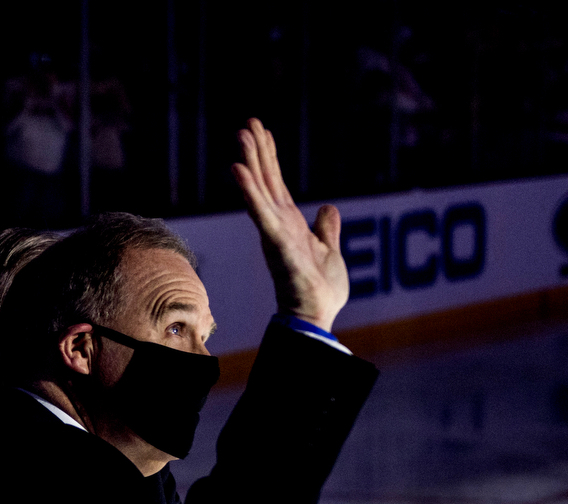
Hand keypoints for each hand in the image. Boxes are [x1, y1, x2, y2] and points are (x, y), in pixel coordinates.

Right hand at [232, 118, 349, 330]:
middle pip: (266, 180)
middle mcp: (278, 224)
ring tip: (242, 136)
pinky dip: (249, 191)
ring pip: (260, 191)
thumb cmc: (320, 290)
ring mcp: (275, 233)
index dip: (269, 157)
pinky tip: (238, 170)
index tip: (261, 131)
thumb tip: (327, 208)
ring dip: (250, 163)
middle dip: (257, 151)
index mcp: (290, 223)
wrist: (317, 317)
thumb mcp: (329, 250)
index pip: (277, 183)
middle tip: (247, 123)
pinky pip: (261, 213)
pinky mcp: (277, 244)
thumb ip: (326, 228)